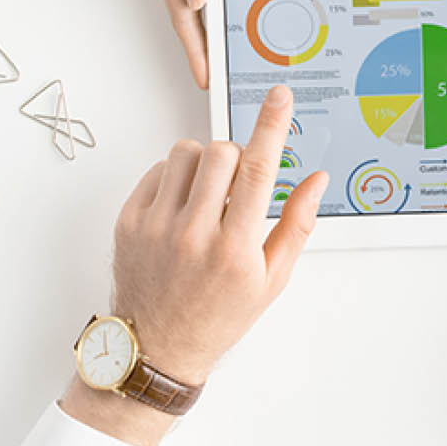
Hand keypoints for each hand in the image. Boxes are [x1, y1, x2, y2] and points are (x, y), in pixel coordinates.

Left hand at [61, 86, 327, 445]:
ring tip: (210, 195)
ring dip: (206, 163)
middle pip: (223, 152)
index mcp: (235, 250)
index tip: (280, 98)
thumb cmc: (219, 316)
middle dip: (239, 157)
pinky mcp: (129, 221)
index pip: (260, 170)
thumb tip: (317, 180)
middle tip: (240, 184)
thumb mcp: (271, 280)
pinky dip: (177, 176)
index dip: (273, 127)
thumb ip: (297, 225)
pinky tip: (185, 205)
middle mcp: (194, 234)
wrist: (157, 348)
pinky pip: (159, 168)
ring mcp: (156, 226)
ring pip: (187, 152)